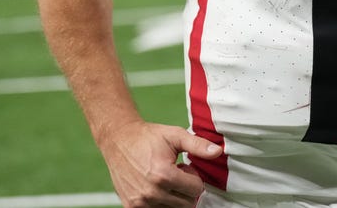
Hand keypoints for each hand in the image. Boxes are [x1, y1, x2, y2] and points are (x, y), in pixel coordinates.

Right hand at [98, 121, 222, 207]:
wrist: (118, 141)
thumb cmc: (148, 137)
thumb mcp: (175, 136)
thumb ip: (198, 145)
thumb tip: (217, 151)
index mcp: (164, 175)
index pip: (196, 189)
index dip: (193, 177)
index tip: (184, 166)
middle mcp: (151, 192)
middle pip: (186, 203)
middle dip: (185, 189)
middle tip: (175, 173)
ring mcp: (140, 202)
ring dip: (173, 196)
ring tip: (164, 179)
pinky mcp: (131, 207)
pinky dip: (160, 202)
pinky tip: (155, 187)